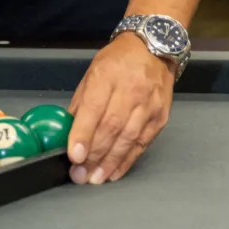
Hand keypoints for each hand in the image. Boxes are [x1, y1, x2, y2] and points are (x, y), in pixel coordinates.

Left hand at [66, 33, 174, 184]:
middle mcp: (130, 90)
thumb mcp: (92, 72)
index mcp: (107, 75)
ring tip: (95, 178)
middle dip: (94, 154)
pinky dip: (127, 161)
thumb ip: (81, 102)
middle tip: (80, 175)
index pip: (94, 108)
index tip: (73, 155)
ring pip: (128, 138)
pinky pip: (142, 144)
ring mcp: (148, 105)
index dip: (83, 133)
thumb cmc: (118, 61)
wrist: (154, 49)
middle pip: (111, 127)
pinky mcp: (160, 117)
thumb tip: (67, 131)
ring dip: (109, 162)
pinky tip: (114, 172)